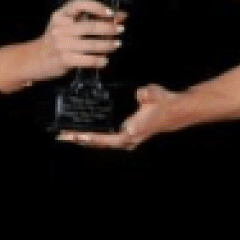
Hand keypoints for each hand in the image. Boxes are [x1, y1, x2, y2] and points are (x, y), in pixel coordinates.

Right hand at [33, 0, 123, 80]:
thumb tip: (121, 16)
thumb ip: (91, 18)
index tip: (110, 13)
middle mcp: (60, 28)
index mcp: (60, 15)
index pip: (79, 4)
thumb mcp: (68, 25)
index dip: (96, 7)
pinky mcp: (64, 60)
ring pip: (91, 44)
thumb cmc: (56, 39)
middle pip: (89, 26)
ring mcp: (61, 44)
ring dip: (108, 45)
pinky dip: (99, 60)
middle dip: (109, 28)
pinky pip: (87, 59)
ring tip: (117, 44)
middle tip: (121, 29)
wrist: (34, 59)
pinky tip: (105, 60)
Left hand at [60, 83, 183, 150]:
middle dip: (80, 139)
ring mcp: (127, 140)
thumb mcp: (153, 95)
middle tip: (62, 136)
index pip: (106, 139)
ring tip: (68, 135)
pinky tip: (84, 132)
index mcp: (132, 133)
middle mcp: (128, 140)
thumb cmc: (163, 103)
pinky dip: (94, 137)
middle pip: (99, 143)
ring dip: (84, 139)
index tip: (75, 135)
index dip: (90, 137)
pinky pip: (106, 139)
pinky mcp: (127, 136)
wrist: (176, 110)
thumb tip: (137, 103)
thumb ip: (145, 96)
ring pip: (101, 143)